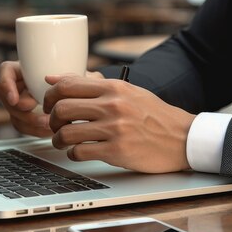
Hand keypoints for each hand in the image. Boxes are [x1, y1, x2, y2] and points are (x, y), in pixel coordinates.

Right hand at [0, 62, 103, 136]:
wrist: (89, 102)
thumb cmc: (84, 84)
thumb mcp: (82, 77)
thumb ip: (69, 77)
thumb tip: (50, 79)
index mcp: (29, 70)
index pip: (6, 71)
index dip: (6, 84)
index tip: (15, 99)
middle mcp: (23, 86)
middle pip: (7, 97)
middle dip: (20, 110)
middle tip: (36, 113)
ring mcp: (24, 103)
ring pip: (14, 115)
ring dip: (29, 122)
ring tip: (48, 124)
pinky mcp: (28, 119)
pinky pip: (23, 127)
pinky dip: (34, 130)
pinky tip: (48, 130)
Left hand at [42, 75, 194, 172]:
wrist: (182, 138)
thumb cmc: (153, 115)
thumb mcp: (126, 92)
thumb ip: (92, 84)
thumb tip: (53, 78)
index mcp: (114, 88)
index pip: (67, 85)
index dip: (49, 96)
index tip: (49, 105)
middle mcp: (113, 105)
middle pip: (62, 108)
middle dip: (52, 119)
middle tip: (55, 125)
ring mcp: (114, 129)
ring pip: (66, 133)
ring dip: (58, 139)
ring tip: (63, 141)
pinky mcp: (117, 151)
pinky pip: (80, 152)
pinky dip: (73, 154)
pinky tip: (78, 152)